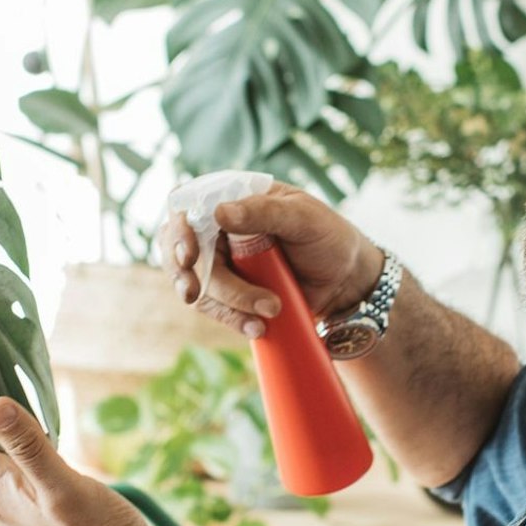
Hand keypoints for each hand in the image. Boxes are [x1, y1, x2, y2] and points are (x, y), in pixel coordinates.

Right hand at [157, 183, 380, 337]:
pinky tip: (258, 327)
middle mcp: (219, 228)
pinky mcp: (230, 292)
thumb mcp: (304, 217)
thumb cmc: (328, 236)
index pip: (188, 205)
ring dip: (227, 303)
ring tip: (270, 312)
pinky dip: (233, 319)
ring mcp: (222, 262)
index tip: (188, 256)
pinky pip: (215, 308)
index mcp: (233, 197)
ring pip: (198, 285)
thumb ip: (264, 212)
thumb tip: (220, 213)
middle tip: (194, 295)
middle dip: (186, 276)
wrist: (346, 280)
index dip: (179, 231)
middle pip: (181, 250)